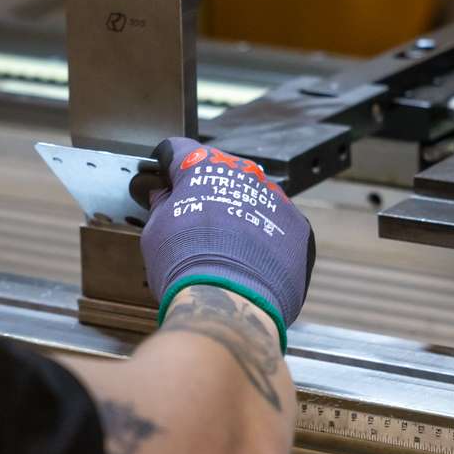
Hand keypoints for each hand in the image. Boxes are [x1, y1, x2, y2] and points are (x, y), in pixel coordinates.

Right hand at [139, 137, 315, 348]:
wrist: (228, 302)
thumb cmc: (184, 265)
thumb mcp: (155, 231)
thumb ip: (161, 205)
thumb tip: (162, 194)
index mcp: (202, 165)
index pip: (180, 151)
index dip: (169, 164)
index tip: (165, 178)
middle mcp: (244, 172)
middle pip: (222, 173)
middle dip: (209, 191)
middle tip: (196, 222)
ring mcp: (275, 197)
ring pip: (253, 198)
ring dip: (239, 214)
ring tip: (226, 248)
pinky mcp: (298, 226)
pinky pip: (277, 225)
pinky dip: (265, 238)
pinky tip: (251, 261)